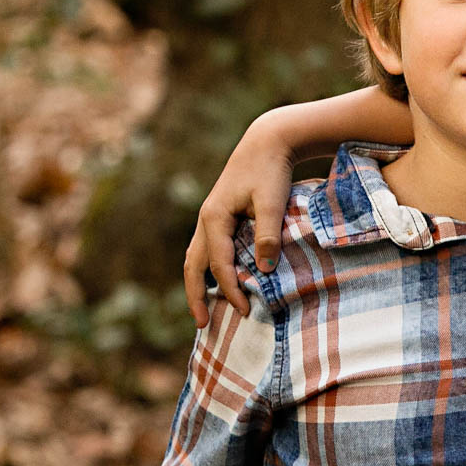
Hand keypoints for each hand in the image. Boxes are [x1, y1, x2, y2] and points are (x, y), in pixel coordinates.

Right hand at [183, 112, 297, 326]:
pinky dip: (209, 269)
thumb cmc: (271, 170)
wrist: (267, 142)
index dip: (230, 289)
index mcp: (214, 217)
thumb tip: (264, 270)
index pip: (219, 264)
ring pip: (197, 258)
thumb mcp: (272, 202)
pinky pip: (208, 249)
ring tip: (204, 309)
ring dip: (199, 284)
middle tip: (203, 323)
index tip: (244, 310)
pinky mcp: (221, 216)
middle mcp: (206, 219)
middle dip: (196, 295)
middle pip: (193, 265)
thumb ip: (268, 235)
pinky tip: (219, 281)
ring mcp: (211, 217)